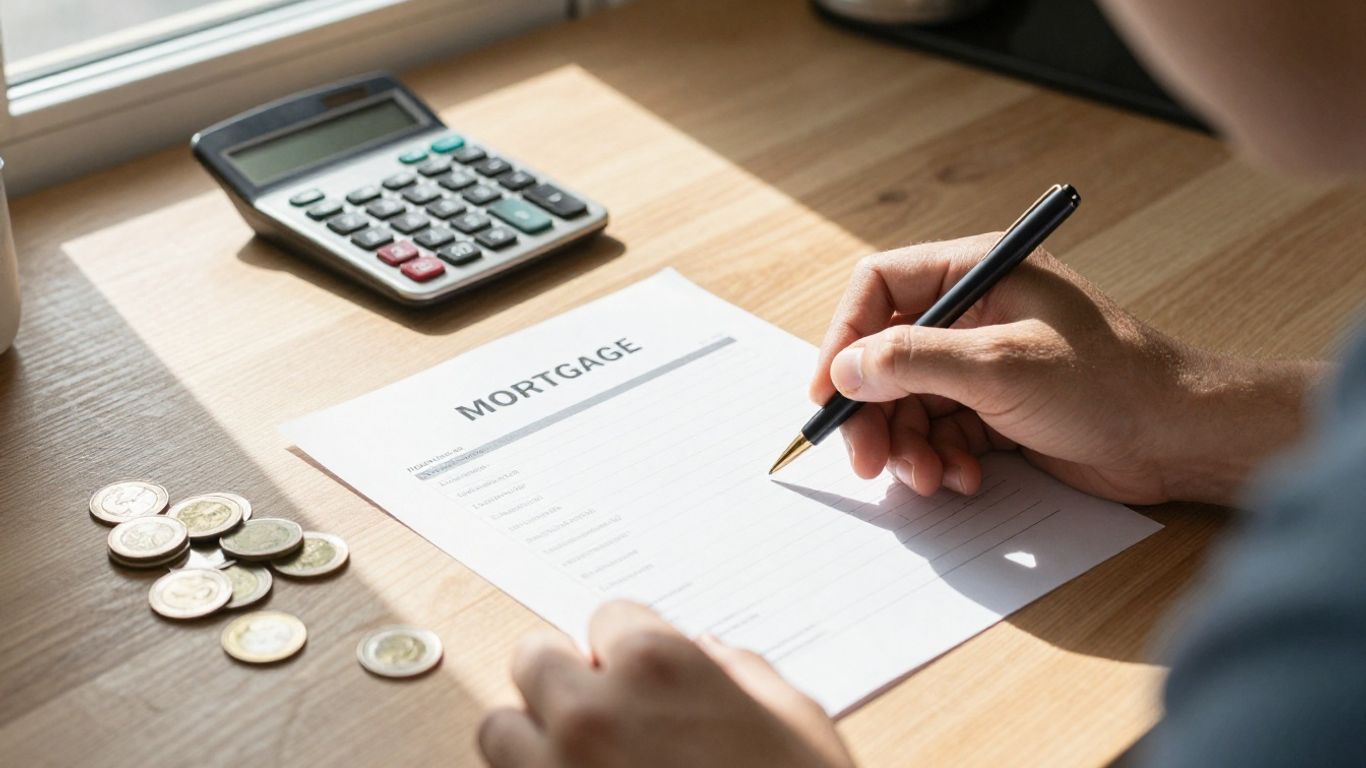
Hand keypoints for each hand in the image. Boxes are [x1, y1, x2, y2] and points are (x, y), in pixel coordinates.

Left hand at [478, 601, 853, 767]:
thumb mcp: (798, 726)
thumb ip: (745, 675)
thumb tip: (712, 655)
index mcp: (658, 666)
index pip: (606, 617)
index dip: (627, 651)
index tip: (641, 679)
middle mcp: (593, 711)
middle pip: (535, 659)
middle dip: (565, 682)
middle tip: (603, 717)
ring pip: (499, 729)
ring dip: (530, 741)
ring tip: (578, 767)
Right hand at [810, 233, 1322, 505]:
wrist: (1179, 439)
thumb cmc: (1107, 384)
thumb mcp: (999, 367)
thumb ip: (913, 361)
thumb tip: (844, 369)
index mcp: (979, 270)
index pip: (881, 288)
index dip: (844, 338)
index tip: (828, 392)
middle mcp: (977, 309)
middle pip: (888, 354)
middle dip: (875, 411)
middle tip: (868, 460)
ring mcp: (985, 360)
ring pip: (911, 400)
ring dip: (910, 444)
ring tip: (929, 478)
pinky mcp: (997, 407)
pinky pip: (942, 430)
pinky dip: (941, 458)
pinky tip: (964, 479)